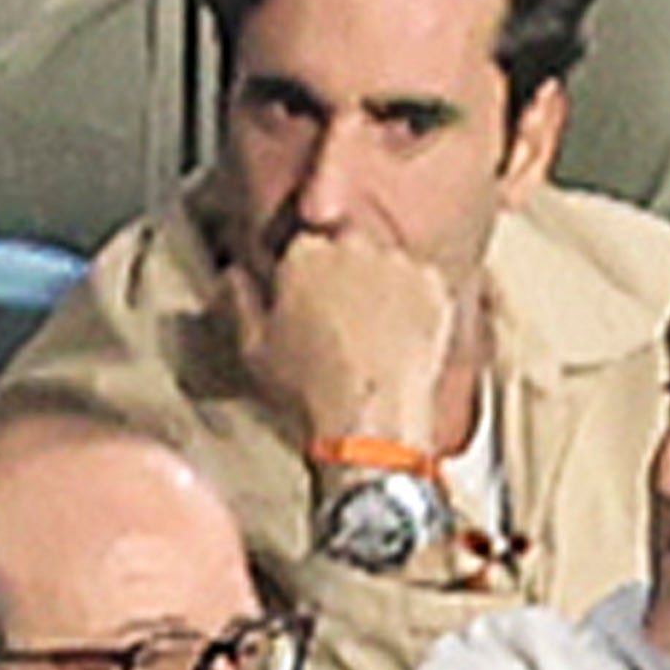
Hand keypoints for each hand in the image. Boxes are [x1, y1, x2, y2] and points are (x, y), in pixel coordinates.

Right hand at [237, 226, 461, 458]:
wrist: (370, 424)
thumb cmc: (310, 391)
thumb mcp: (252, 348)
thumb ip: (240, 299)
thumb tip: (234, 275)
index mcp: (303, 253)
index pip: (306, 245)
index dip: (310, 276)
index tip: (313, 301)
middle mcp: (352, 247)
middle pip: (350, 246)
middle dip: (348, 275)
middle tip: (348, 323)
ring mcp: (397, 266)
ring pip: (389, 264)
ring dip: (385, 287)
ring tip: (378, 336)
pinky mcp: (434, 290)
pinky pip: (426, 285)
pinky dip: (420, 304)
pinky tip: (405, 338)